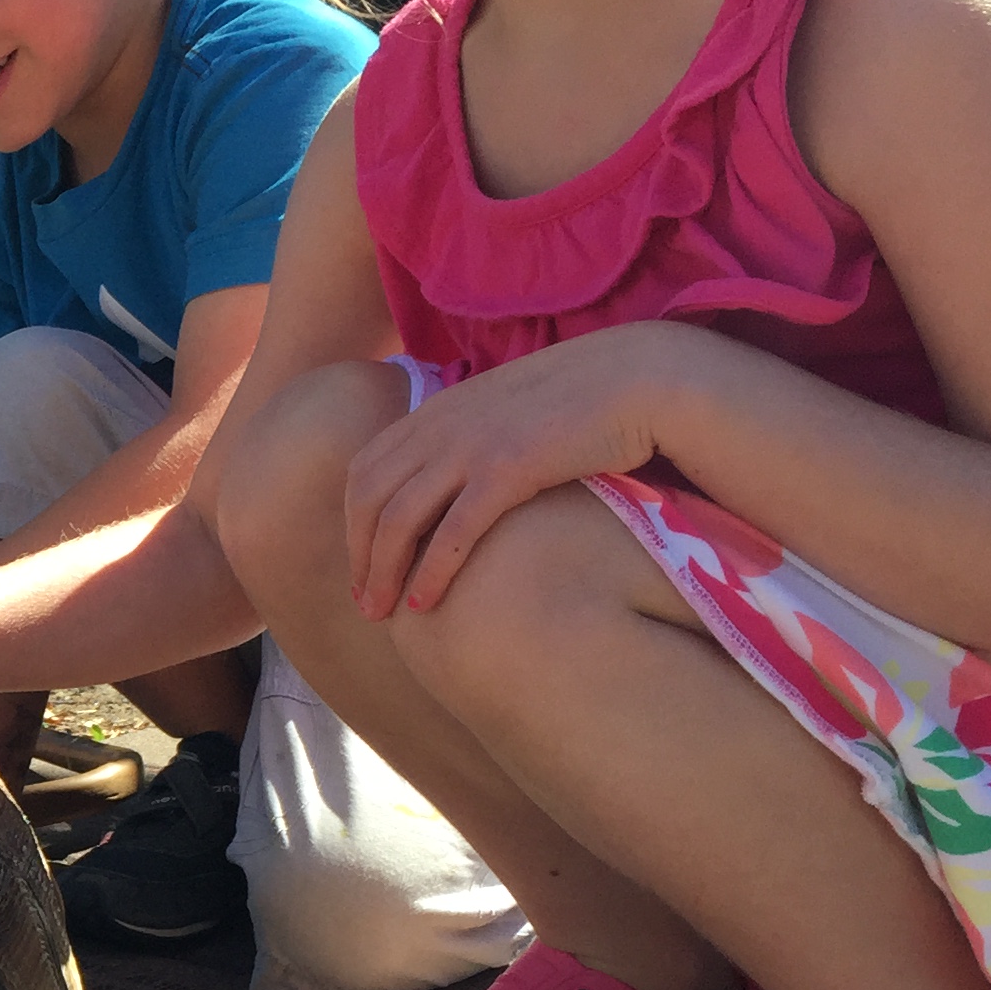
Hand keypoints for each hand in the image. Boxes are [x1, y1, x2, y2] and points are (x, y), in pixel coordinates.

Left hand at [344, 325, 671, 616]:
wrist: (636, 376)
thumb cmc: (578, 400)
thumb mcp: (504, 409)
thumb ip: (469, 435)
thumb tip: (452, 478)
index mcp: (436, 410)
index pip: (365, 471)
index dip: (354, 522)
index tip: (362, 564)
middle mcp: (442, 426)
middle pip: (371, 499)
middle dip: (360, 556)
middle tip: (365, 602)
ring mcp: (471, 446)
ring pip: (400, 518)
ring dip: (384, 572)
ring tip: (383, 613)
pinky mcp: (508, 469)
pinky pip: (452, 531)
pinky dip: (431, 570)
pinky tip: (424, 603)